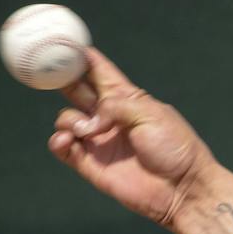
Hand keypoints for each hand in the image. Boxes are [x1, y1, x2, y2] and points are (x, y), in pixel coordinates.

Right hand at [49, 48, 215, 228]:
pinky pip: (64, 149)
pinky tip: (67, 140)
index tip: (63, 44)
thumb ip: (114, 107)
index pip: (98, 71)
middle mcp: (109, 117)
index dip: (80, 57)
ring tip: (84, 130)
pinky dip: (60, 141)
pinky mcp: (93, 165)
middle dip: (62, 79)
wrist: (184, 189)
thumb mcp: (150, 114)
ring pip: (67, 119)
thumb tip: (89, 121)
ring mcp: (100, 141)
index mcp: (127, 99)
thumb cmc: (175, 148)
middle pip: (76, 90)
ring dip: (68, 119)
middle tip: (48, 73)